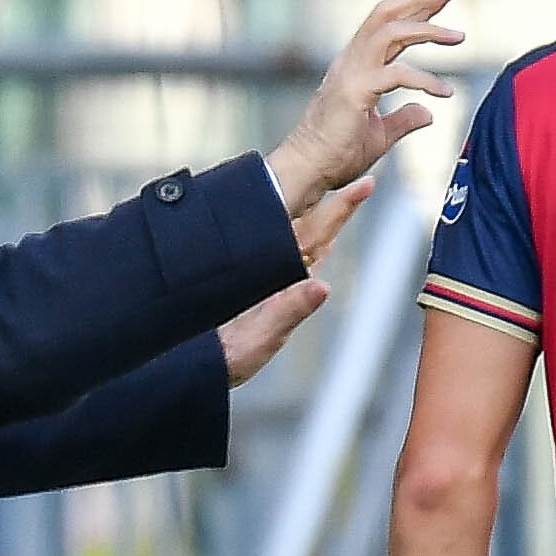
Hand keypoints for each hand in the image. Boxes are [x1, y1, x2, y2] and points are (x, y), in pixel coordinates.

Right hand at [219, 175, 374, 385]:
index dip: (341, 209)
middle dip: (337, 206)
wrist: (190, 373)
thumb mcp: (259, 338)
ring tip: (338, 195)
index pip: (318, 237)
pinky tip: (290, 225)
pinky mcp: (243, 283)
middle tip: (365, 182)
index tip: (365, 185)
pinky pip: (269, 251)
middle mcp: (279, 278)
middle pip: (313, 233)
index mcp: (286, 282)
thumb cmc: (226, 360)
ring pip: (295, 241)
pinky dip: (281, 233)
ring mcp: (263, 281)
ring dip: (315, 217)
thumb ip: (289, 311)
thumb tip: (321, 286)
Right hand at [267, 0, 461, 216]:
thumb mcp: (379, 135)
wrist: (307, 171)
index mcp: (355, 66)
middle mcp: (351, 62)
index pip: (385, 25)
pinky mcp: (355, 93)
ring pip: (389, 32)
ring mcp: (351, 74)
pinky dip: (425, 79)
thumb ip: (403, 120)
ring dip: (426, 29)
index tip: (441, 1)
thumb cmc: (336, 155)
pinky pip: (397, 75)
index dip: (414, 8)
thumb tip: (428, 113)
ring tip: (459, 37)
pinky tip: (445, 92)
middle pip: (384, 14)